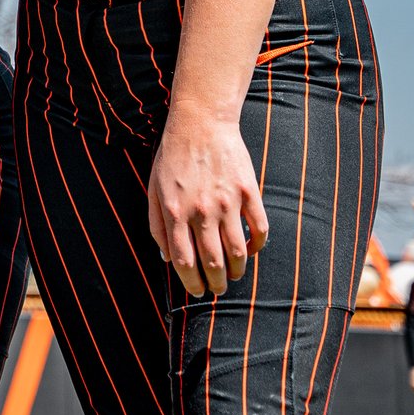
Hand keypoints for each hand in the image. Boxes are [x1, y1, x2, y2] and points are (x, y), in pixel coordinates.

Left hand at [147, 104, 268, 297]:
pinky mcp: (248, 192)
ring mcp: (227, 202)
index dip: (191, 282)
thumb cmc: (172, 157)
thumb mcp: (153, 188)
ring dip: (237, 271)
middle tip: (217, 289)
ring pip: (238, 252)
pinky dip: (257, 246)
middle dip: (216, 284)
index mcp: (174, 211)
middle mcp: (201, 210)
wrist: (200, 123)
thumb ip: (157, 224)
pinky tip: (251, 250)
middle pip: (213, 262)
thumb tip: (167, 258)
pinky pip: (259, 229)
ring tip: (234, 275)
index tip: (197, 291)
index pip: (183, 261)